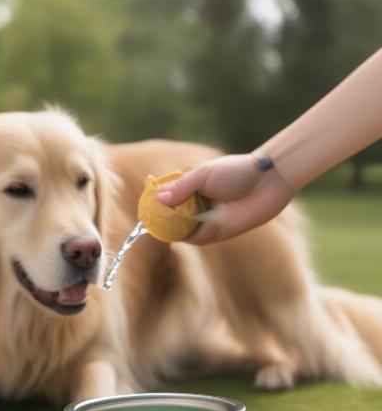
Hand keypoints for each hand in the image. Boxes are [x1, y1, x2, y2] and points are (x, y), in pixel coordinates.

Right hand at [156, 154, 295, 243]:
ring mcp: (205, 220)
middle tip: (146, 221)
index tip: (144, 207)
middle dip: (159, 220)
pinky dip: (183, 237)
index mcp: (193, 188)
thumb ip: (181, 188)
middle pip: (172, 216)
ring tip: (157, 226)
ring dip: (169, 230)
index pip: (169, 198)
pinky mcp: (215, 233)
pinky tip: (174, 232)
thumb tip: (158, 199)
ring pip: (180, 229)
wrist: (266, 183)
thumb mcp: (203, 175)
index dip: (156, 204)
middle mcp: (197, 205)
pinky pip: (194, 238)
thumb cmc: (236, 172)